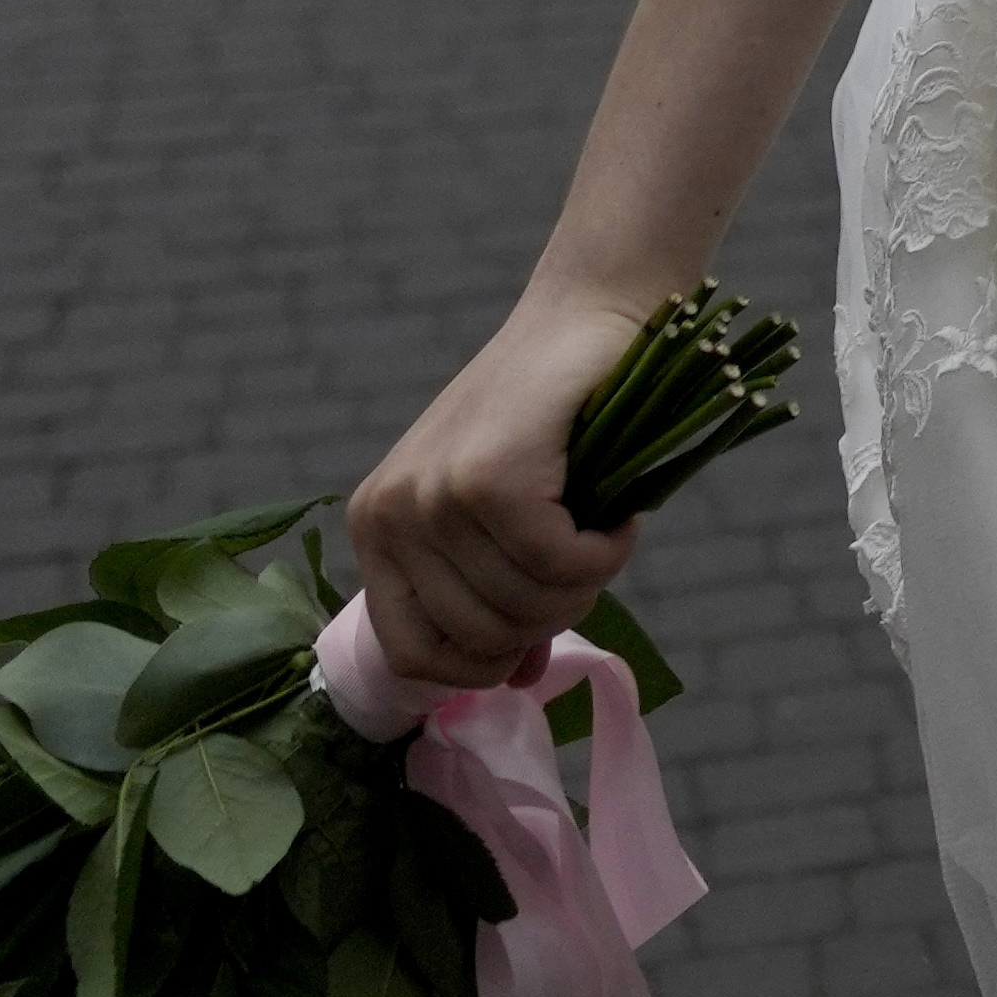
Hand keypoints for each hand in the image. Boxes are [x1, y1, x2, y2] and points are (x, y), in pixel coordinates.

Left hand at [348, 277, 656, 691]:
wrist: (586, 315)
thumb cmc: (550, 418)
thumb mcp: (503, 517)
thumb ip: (496, 596)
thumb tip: (514, 681)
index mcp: (376, 528)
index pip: (409, 652)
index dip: (478, 668)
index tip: (532, 643)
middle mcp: (388, 515)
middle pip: (479, 636)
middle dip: (551, 617)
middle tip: (587, 564)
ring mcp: (433, 496)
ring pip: (525, 604)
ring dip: (587, 582)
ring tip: (604, 530)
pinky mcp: (488, 479)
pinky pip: (560, 565)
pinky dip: (607, 552)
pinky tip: (619, 516)